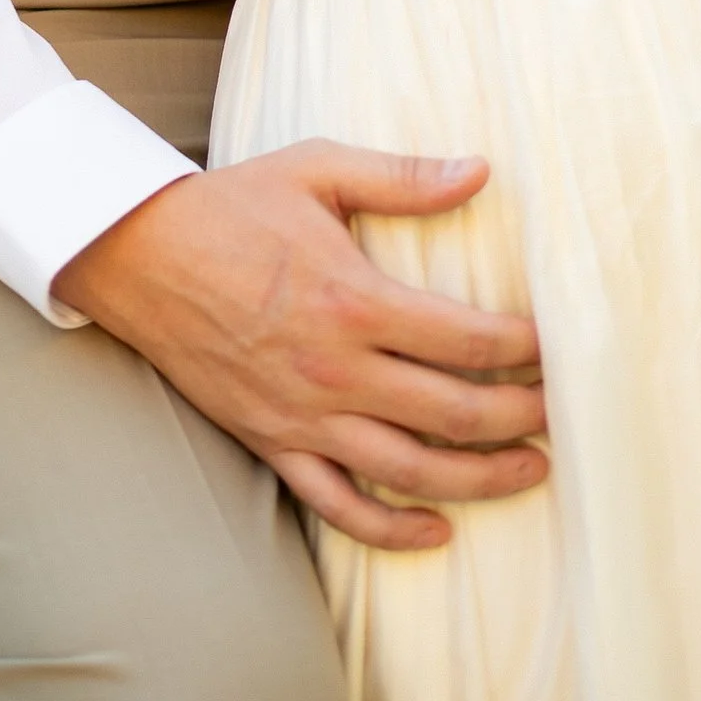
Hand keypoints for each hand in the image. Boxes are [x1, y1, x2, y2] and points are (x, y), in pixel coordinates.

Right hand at [56, 143, 550, 550]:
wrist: (137, 254)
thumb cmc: (232, 206)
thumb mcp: (317, 170)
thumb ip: (403, 177)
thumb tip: (481, 171)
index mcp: (354, 300)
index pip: (468, 339)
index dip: (526, 349)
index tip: (559, 348)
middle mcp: (334, 370)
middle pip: (453, 413)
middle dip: (520, 418)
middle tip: (562, 414)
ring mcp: (302, 416)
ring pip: (408, 471)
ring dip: (478, 479)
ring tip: (530, 472)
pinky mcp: (271, 442)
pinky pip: (337, 504)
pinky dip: (390, 528)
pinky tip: (436, 530)